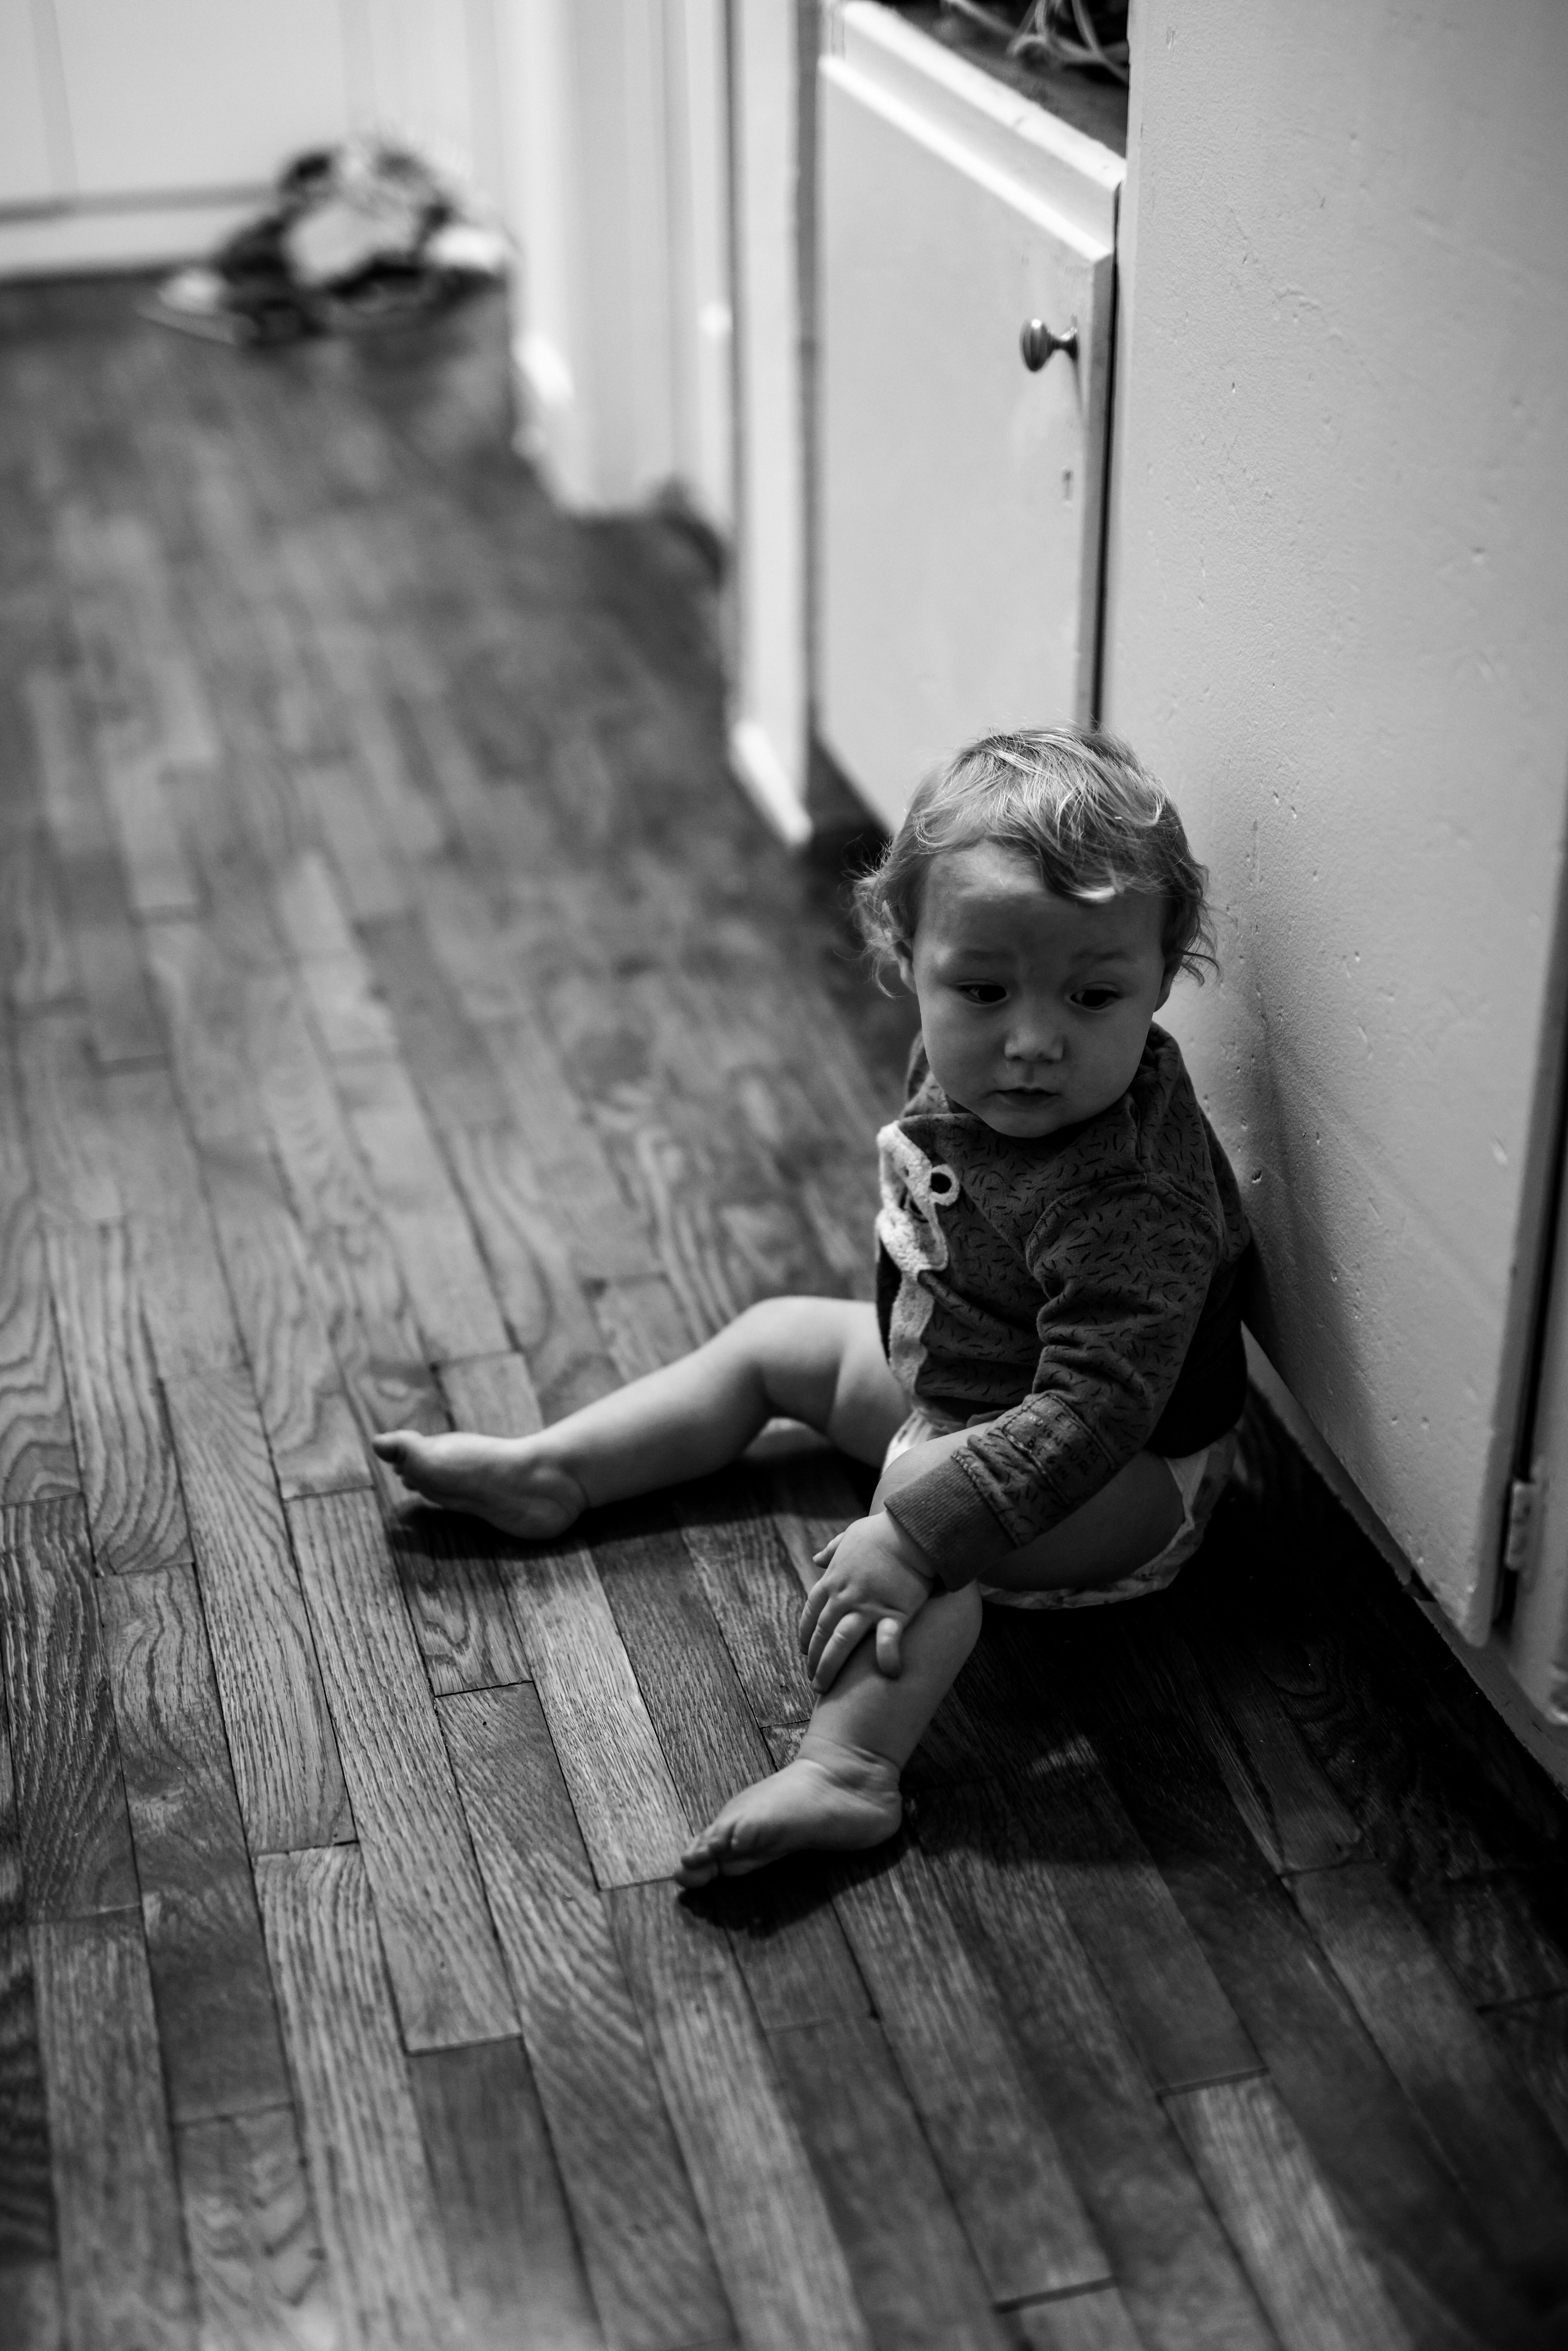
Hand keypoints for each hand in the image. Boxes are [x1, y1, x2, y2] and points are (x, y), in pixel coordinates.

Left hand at [799, 1511, 936, 1691]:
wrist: (910, 1529)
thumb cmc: (882, 1531)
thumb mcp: (850, 1536)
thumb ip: (832, 1550)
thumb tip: (816, 1558)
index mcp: (832, 1580)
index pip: (811, 1613)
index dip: (806, 1635)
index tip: (804, 1650)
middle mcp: (844, 1597)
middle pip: (821, 1634)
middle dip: (813, 1659)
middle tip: (812, 1679)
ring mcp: (867, 1607)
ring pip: (839, 1644)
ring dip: (829, 1668)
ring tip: (824, 1689)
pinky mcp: (893, 1613)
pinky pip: (886, 1642)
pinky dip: (886, 1659)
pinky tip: (889, 1675)